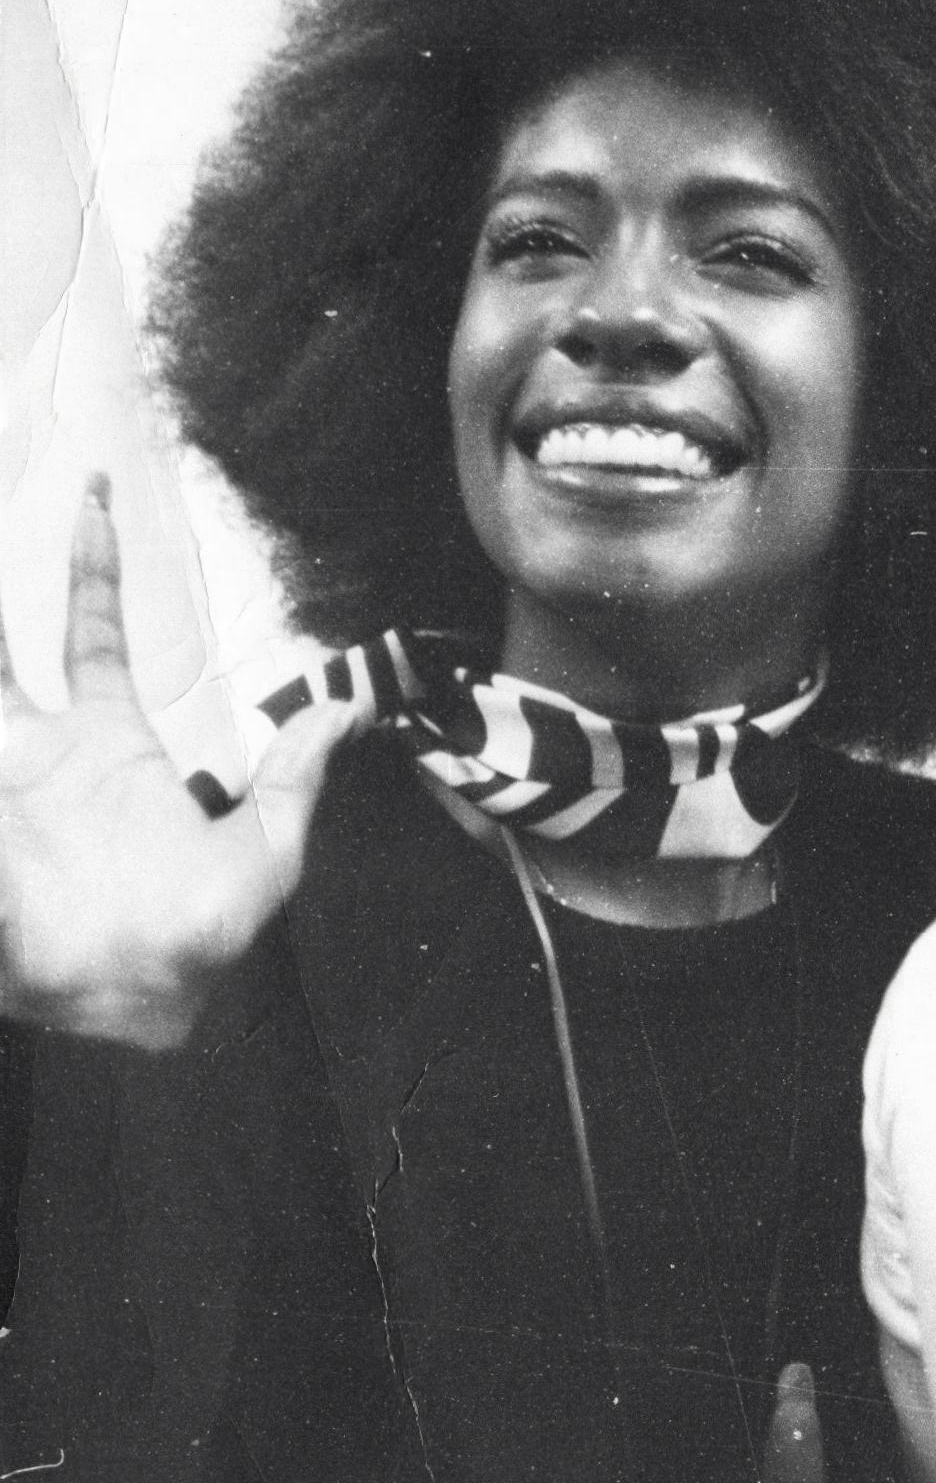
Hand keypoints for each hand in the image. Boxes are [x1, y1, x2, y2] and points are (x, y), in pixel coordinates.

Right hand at [0, 477, 351, 1048]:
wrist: (143, 998)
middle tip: (9, 484)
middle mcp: (42, 749)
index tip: (97, 496)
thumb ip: (298, 774)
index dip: (93, 568)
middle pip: (2, 640)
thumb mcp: (270, 846)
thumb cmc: (204, 933)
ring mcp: (0, 778)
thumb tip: (354, 707)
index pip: (90, 634)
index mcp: (111, 745)